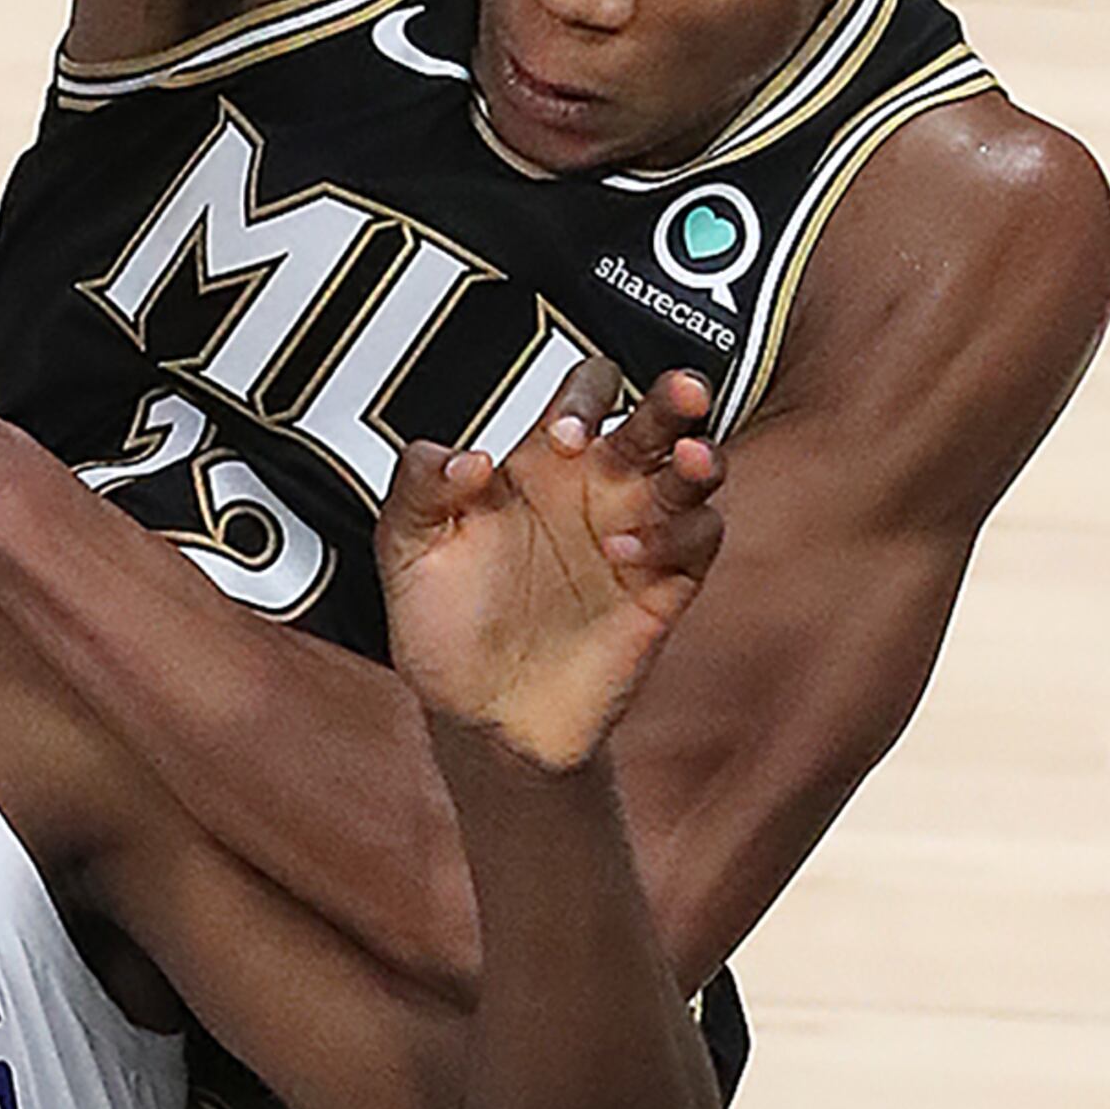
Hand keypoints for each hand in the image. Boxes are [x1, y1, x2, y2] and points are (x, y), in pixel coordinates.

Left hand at [380, 365, 721, 772]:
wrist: (480, 716)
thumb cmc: (445, 626)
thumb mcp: (408, 555)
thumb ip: (418, 492)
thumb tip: (461, 456)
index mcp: (539, 464)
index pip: (583, 397)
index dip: (585, 398)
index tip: (565, 436)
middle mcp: (595, 489)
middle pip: (657, 417)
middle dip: (676, 396)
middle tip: (683, 392)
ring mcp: (636, 532)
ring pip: (693, 471)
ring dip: (700, 458)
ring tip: (686, 461)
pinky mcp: (665, 585)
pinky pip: (699, 538)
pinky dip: (679, 535)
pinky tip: (628, 555)